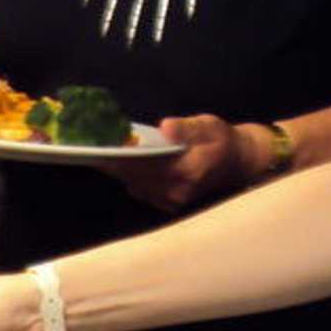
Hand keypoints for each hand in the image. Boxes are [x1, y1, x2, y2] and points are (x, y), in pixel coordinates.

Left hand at [108, 113, 260, 212]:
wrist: (237, 162)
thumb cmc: (221, 141)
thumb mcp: (208, 126)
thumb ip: (187, 128)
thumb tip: (166, 128)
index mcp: (186, 171)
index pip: (145, 165)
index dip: (121, 158)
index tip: (100, 150)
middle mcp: (176, 191)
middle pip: (135, 177)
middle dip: (114, 164)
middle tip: (92, 150)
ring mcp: (172, 201)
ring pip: (135, 185)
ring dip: (120, 172)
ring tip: (102, 155)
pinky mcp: (168, 204)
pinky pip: (142, 191)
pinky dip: (131, 178)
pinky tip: (122, 165)